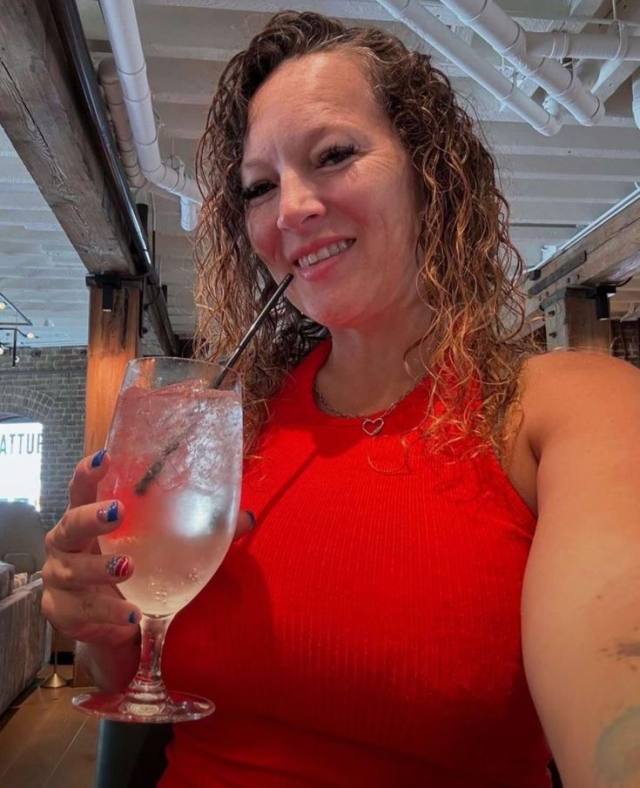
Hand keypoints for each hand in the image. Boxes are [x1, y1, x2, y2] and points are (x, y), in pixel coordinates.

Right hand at [41, 451, 255, 647]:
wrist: (119, 626)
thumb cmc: (141, 572)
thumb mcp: (166, 548)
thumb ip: (203, 531)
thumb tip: (248, 517)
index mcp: (91, 518)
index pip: (83, 488)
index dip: (89, 472)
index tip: (105, 458)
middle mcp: (68, 543)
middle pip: (69, 524)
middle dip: (91, 518)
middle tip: (118, 514)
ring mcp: (60, 578)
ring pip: (72, 570)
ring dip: (100, 569)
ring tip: (128, 569)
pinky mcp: (62, 611)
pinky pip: (81, 610)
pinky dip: (107, 612)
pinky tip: (131, 614)